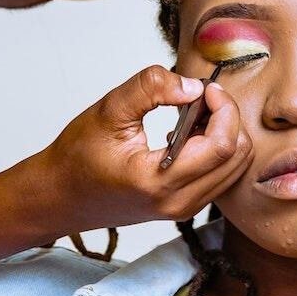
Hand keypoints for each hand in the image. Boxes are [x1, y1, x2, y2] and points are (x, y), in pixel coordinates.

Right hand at [39, 65, 252, 229]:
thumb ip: (151, 89)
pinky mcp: (185, 206)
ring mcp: (184, 209)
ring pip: (235, 167)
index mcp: (159, 182)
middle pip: (237, 157)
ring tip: (195, 115)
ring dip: (226, 133)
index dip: (225, 109)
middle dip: (229, 119)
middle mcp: (178, 202)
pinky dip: (218, 149)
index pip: (222, 146)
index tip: (207, 88)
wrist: (58, 197)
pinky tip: (191, 134)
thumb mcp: (108, 110)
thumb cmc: (77, 157)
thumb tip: (193, 86)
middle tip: (203, 98)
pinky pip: (222, 175)